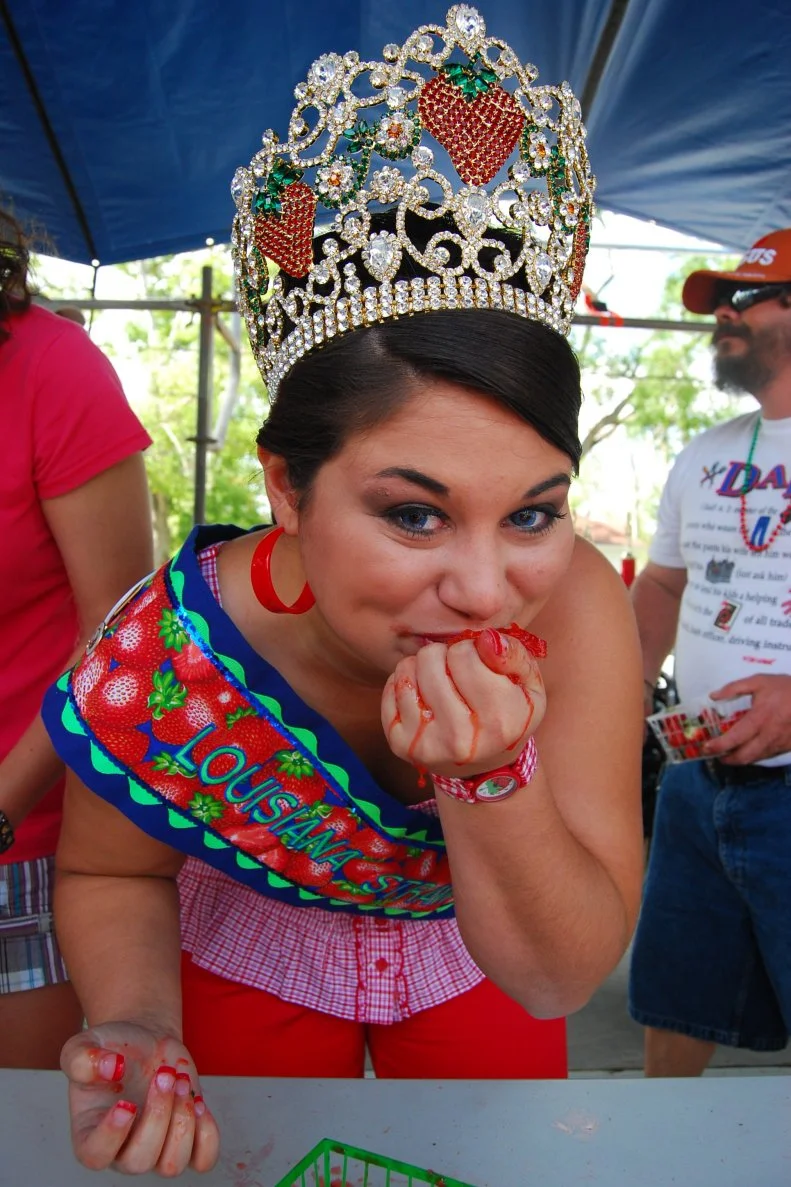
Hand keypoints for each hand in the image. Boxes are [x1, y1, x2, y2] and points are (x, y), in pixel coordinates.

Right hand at [61, 1022, 219, 1175]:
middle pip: (140, 1161)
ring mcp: (156, 1149)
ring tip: (180, 1082)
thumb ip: (81, 1058)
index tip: (126, 1103)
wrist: (145, 1041)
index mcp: (91, 1133)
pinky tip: (197, 1102)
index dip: (111, 1135)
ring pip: (172, 1165)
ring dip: (182, 1120)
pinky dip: (207, 1134)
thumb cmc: (112, 1049)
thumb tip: (107, 1068)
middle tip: (164, 1076)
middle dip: (158, 1116)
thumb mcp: (84, 1046)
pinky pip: (203, 1159)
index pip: (96, 1155)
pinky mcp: (186, 1140)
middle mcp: (122, 1150)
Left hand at [382, 628, 544, 777]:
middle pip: (431, 659)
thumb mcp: (528, 685)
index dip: (470, 650)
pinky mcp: (400, 744)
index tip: (477, 663)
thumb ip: (515, 655)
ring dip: (422, 666)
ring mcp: (426, 744)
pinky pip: (391, 688)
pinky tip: (422, 692)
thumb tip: (486, 639)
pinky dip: (404, 681)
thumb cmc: (508, 713)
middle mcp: (461, 738)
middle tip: (455, 670)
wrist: (484, 765)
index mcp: (498, 720)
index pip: (464, 654)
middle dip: (444, 655)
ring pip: (407, 670)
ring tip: (439, 680)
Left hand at [706, 674, 790, 763]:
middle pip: (745, 756)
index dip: (719, 746)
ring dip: (741, 760)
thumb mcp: (759, 681)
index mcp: (759, 719)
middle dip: (728, 759)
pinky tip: (748, 750)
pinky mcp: (787, 746)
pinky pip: (768, 755)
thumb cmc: (785, 687)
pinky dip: (755, 756)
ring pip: (757, 759)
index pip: (735, 738)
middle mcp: (769, 735)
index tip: (707, 747)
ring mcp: (779, 743)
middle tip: (716, 756)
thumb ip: (734, 688)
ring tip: (729, 755)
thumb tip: (713, 696)